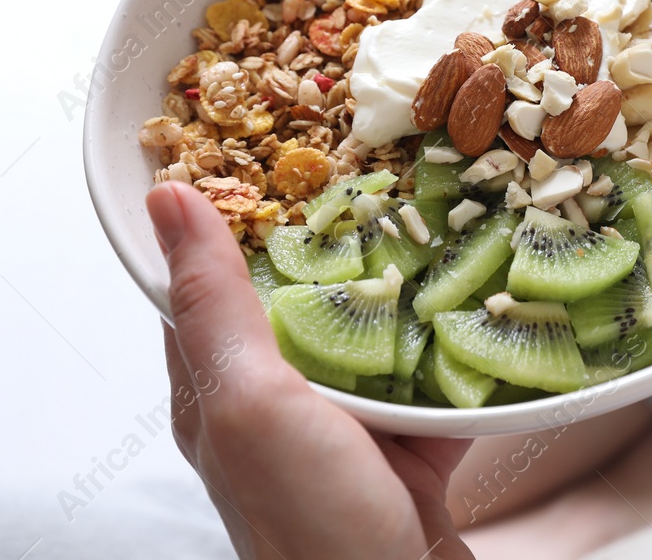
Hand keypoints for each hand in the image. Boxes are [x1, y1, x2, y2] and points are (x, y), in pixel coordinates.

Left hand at [148, 181, 473, 559]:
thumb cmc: (312, 526)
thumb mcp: (252, 403)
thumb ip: (214, 303)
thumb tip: (162, 197)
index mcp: (218, 385)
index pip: (206, 274)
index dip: (231, 203)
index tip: (273, 130)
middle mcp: (276, 400)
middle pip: (298, 289)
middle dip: (335, 226)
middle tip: (380, 151)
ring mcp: (346, 422)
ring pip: (369, 321)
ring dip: (403, 271)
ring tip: (441, 198)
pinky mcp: (410, 442)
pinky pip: (431, 365)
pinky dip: (458, 328)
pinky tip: (489, 287)